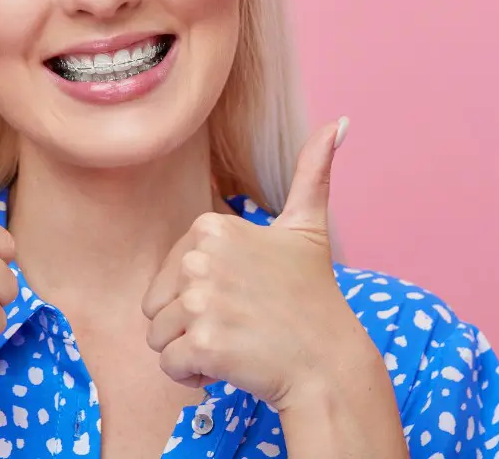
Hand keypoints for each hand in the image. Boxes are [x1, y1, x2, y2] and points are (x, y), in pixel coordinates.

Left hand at [142, 117, 380, 411]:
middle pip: (157, 305)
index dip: (200, 294)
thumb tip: (341, 122)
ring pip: (159, 337)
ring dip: (191, 352)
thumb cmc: (314, 297)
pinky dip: (193, 376)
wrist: (329, 362)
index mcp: (212, 228)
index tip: (243, 297)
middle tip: (239, 325)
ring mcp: (201, 300)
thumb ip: (313, 172)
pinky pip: (169, 365)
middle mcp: (201, 257)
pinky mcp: (203, 343)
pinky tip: (229, 367)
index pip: (170, 273)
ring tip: (235, 345)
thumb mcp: (308, 227)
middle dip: (190, 325)